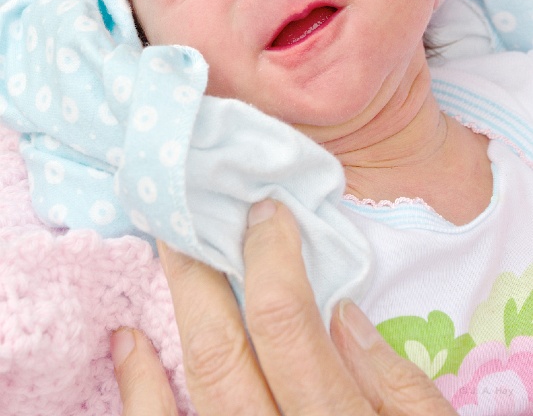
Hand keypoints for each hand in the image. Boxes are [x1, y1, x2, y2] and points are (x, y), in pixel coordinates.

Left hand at [112, 200, 455, 414]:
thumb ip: (396, 383)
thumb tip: (343, 312)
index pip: (286, 325)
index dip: (270, 257)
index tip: (266, 212)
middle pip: (225, 348)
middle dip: (207, 270)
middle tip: (199, 214)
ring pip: (195, 383)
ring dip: (177, 308)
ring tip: (169, 249)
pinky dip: (138, 386)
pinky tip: (127, 338)